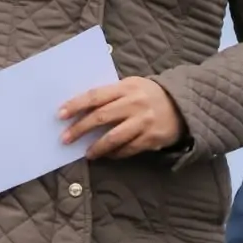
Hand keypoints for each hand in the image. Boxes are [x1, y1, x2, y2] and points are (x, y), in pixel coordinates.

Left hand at [57, 77, 185, 158]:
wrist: (182, 105)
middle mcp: (134, 103)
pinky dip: (115, 154)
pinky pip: (128, 149)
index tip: (60, 114)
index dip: (76, 105)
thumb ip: (111, 94)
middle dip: (80, 129)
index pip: (95, 95)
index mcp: (126, 87)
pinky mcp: (151, 138)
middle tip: (65, 139)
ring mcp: (143, 121)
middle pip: (101, 116)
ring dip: (97, 147)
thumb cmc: (148, 95)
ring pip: (113, 137)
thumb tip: (81, 107)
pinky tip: (107, 155)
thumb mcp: (131, 86)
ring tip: (86, 153)